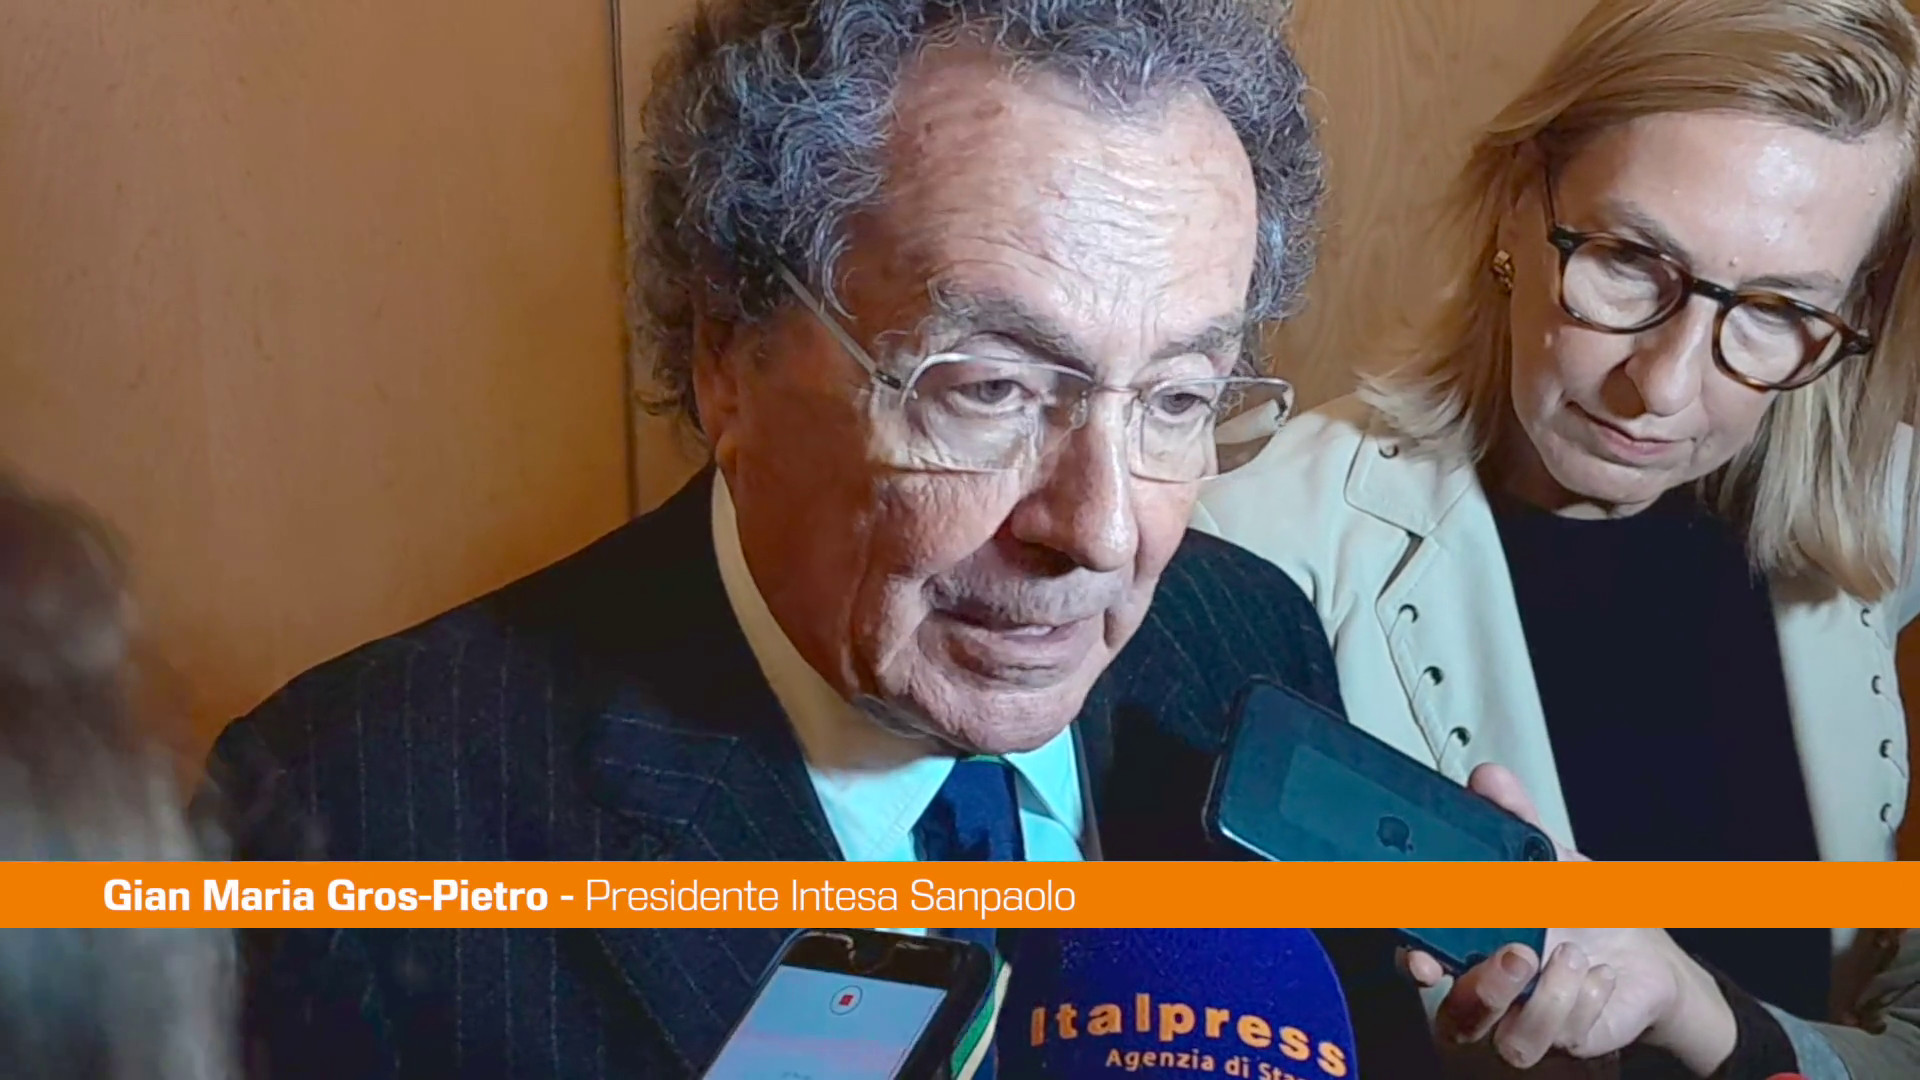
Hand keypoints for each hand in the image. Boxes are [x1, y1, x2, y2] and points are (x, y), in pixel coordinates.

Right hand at [1401, 765, 1736, 1074]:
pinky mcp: (1572, 1039)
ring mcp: (1531, 1020)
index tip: (1423, 954)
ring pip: (1513, 1042)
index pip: (1424, 962)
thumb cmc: (1583, 910)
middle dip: (1485, 989)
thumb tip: (1488, 778)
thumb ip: (1513, 817)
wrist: (1645, 954)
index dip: (1414, 961)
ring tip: (1573, 956)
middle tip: (1518, 951)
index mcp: (1473, 948)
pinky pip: (1567, 1038)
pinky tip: (1597, 974)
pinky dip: (1584, 1001)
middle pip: (1461, 1016)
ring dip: (1545, 1000)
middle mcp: (1496, 993)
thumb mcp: (1547, 856)